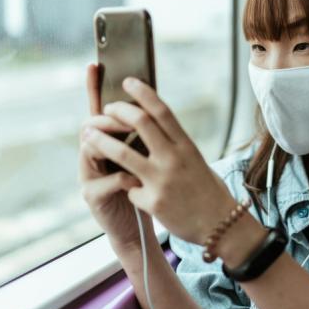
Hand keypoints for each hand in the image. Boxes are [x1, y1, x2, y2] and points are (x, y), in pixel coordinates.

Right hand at [78, 63, 155, 253]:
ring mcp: (90, 176)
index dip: (94, 88)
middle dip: (108, 117)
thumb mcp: (146, 158)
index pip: (99, 111)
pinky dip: (124, 177)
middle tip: (123, 112)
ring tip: (127, 139)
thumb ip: (144, 135)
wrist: (137, 230)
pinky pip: (107, 180)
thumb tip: (151, 104)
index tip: (94, 65)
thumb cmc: (145, 191)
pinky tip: (137, 180)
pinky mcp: (93, 198)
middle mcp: (93, 157)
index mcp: (108, 144)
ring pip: (91, 148)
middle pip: (91, 124)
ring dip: (111, 141)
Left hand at [82, 76, 238, 243]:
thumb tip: (155, 129)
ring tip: (88, 135)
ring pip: (122, 152)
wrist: (220, 226)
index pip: (162, 111)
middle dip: (118, 111)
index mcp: (186, 146)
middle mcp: (174, 158)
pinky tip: (133, 195)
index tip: (128, 82)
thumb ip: (175, 146)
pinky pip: (129, 188)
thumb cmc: (208, 192)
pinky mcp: (152, 201)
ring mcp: (162, 180)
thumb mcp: (196, 161)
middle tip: (106, 108)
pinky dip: (127, 188)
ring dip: (101, 141)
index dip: (143, 93)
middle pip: (141, 122)